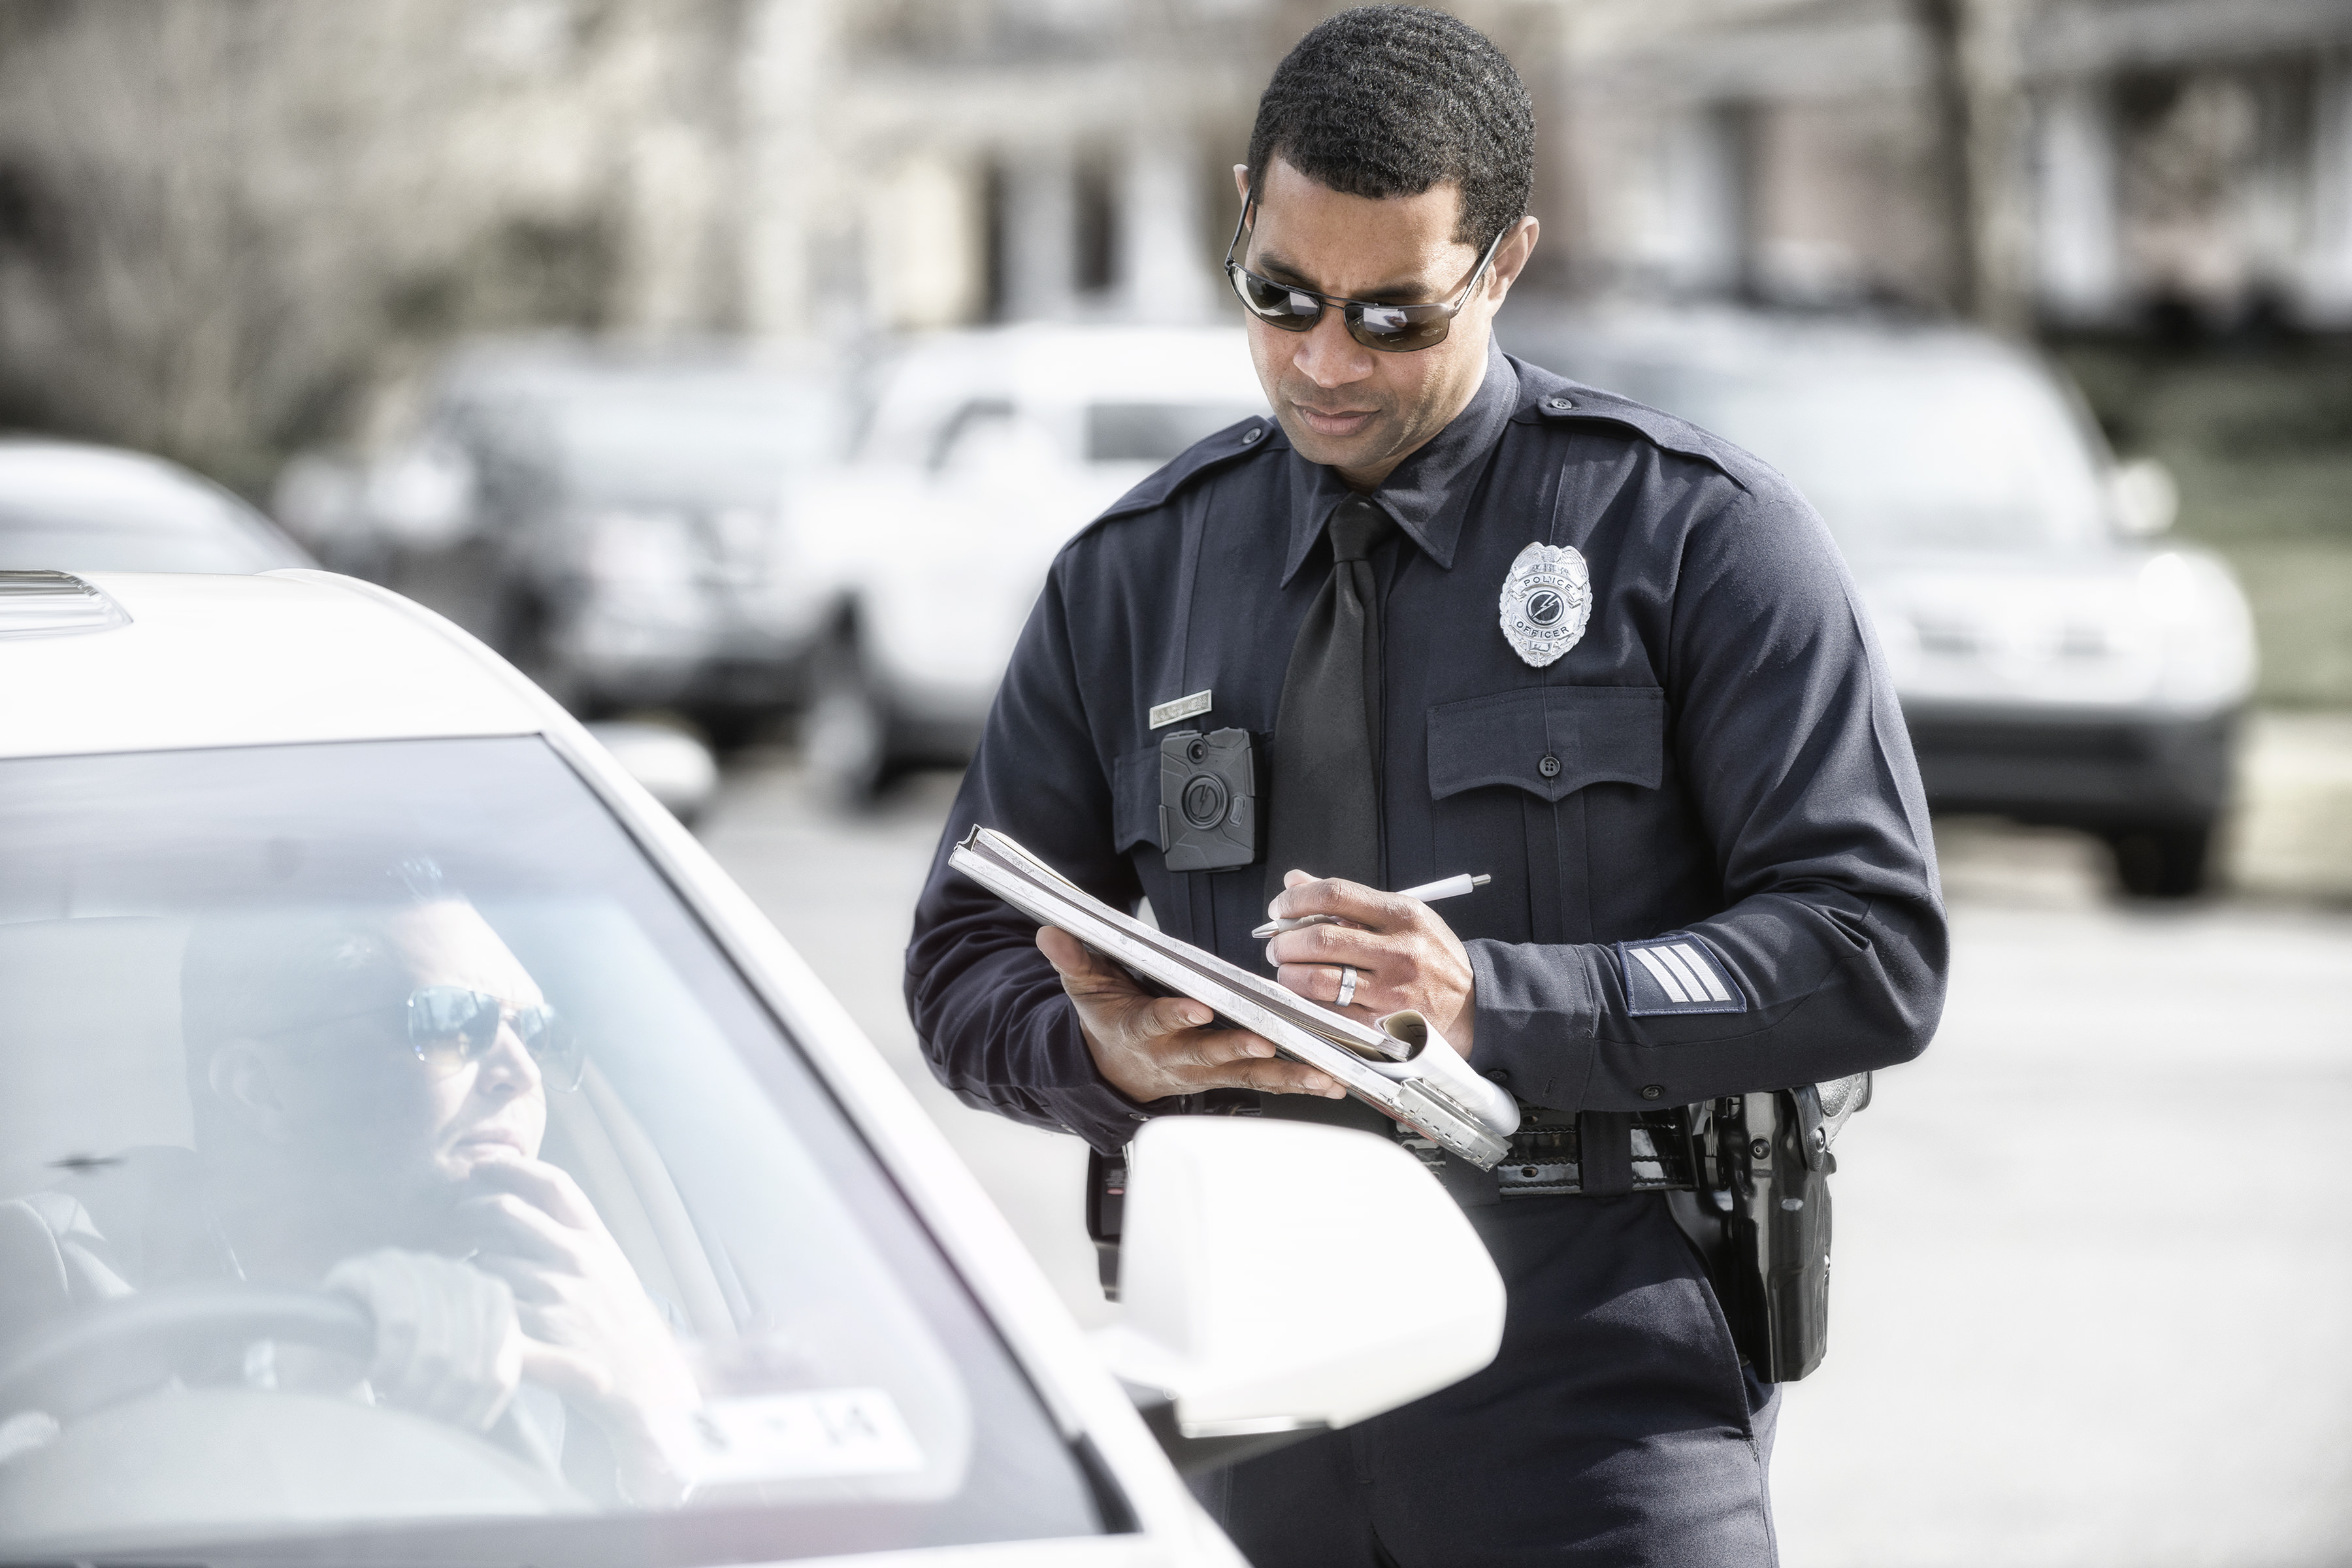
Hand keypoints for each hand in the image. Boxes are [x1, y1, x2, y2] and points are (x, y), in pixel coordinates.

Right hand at [323, 1248, 521, 1430]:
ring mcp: (417, 1266)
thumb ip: (531, 1369)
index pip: (502, 1364)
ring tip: (396, 1401)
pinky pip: (400, 1323)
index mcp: (493, 1294)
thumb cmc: (408, 1362)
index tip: (451, 1428)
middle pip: (470, 1359)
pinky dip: (390, 1362)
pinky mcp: (376, 1271)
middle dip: (442, 1403)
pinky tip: (376, 1375)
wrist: (332, 1349)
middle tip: (419, 1422)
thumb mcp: (477, 1364)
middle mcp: (460, 1273)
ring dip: (413, 1389)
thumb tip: (602, 1381)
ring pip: (437, 1345)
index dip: (476, 1406)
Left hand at [459, 1151, 699, 1498]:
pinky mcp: (533, 1328)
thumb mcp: (613, 1271)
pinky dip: (474, 1299)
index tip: (484, 1164)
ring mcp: (554, 1292)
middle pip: (508, 1210)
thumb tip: (529, 1203)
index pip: (554, 1184)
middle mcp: (577, 1258)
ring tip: (470, 1273)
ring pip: (487, 1257)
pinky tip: (473, 1307)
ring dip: (471, 1262)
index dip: (514, 1166)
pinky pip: (486, 1299)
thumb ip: (578, 1238)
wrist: (644, 1385)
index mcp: (598, 1240)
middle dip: (471, 1208)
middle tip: (457, 1215)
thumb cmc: (622, 1328)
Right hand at [1037, 925, 1344, 1102]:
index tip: (1197, 1007)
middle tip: (1264, 1043)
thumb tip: (1052, 930)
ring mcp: (1207, 1071)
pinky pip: (1266, 1083)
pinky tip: (1329, 1081)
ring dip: (1284, 1075)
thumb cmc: (1109, 1021)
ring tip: (1317, 1074)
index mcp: (1142, 1030)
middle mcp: (1177, 1055)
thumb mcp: (1086, 988)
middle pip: (1209, 1054)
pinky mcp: (1230, 1077)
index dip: (1176, 1015)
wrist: (1115, 1070)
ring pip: (1247, 1075)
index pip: (1158, 1021)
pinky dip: (1299, 1083)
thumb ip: (1074, 958)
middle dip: (1236, 1049)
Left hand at [1264, 869, 1477, 1050]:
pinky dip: (1307, 1002)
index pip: (1336, 895)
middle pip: (1320, 939)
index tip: (1280, 908)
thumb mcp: (1402, 916)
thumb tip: (1296, 881)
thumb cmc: (1431, 956)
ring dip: (1289, 974)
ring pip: (1318, 980)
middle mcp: (1398, 950)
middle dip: (1285, 941)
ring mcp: (1390, 990)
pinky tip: (1305, 994)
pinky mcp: (1383, 1023)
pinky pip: (1329, 1012)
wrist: (1472, 1003)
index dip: (1296, 900)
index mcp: (1402, 915)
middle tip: (1277, 944)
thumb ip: (1349, 901)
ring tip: (1287, 969)